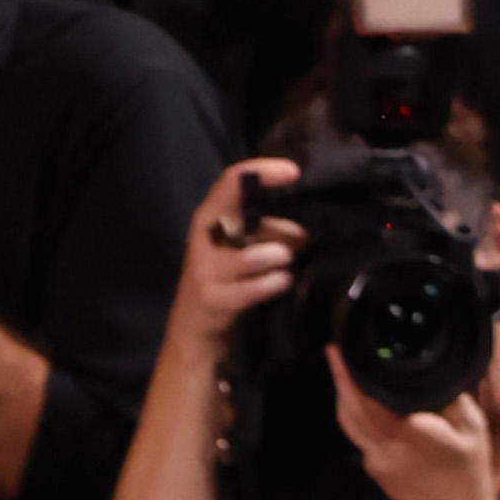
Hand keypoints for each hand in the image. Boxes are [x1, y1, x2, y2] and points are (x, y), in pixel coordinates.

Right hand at [170, 152, 301, 354]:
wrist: (194, 327)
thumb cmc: (223, 277)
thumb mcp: (234, 242)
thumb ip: (259, 222)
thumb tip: (304, 208)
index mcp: (207, 216)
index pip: (232, 182)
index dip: (262, 172)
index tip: (294, 172)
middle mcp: (203, 237)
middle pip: (246, 217)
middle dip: (283, 226)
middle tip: (304, 236)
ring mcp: (207, 270)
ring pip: (254, 256)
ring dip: (280, 257)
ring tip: (287, 261)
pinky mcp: (217, 300)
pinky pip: (255, 288)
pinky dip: (275, 284)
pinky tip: (283, 282)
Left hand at [329, 341, 499, 499]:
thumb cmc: (470, 476)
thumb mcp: (472, 427)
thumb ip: (449, 397)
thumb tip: (430, 372)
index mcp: (407, 433)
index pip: (365, 397)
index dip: (346, 372)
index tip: (337, 348)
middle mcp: (383, 447)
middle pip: (348, 408)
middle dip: (339, 379)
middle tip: (336, 352)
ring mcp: (375, 462)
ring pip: (348, 422)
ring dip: (344, 397)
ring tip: (346, 373)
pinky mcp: (376, 471)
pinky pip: (359, 435)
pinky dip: (357, 415)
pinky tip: (366, 402)